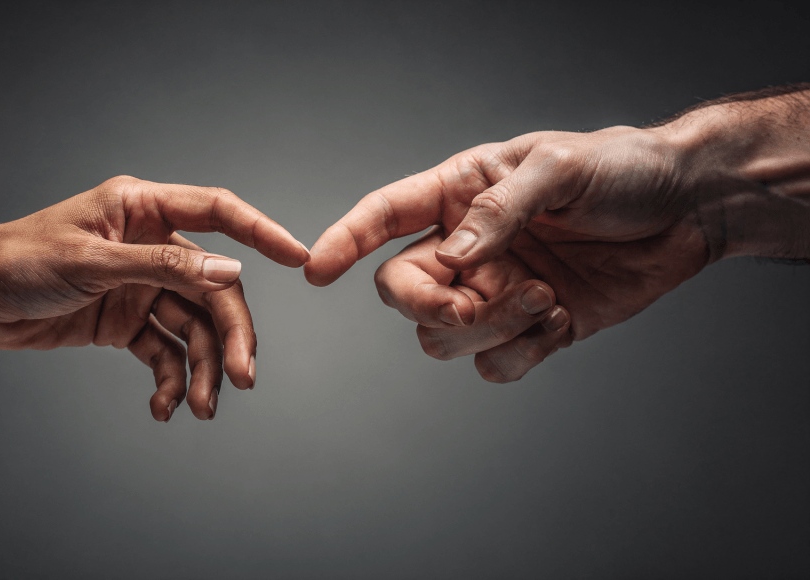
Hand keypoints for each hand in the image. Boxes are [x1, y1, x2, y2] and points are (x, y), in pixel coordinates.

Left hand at [0, 176, 308, 419]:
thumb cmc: (18, 259)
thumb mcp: (91, 262)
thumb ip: (163, 267)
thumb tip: (230, 272)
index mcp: (143, 209)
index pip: (218, 213)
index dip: (262, 233)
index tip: (299, 258)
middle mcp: (151, 245)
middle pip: (215, 289)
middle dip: (231, 335)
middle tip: (242, 378)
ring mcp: (142, 286)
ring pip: (194, 328)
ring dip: (203, 369)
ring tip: (202, 408)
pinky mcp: (127, 322)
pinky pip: (164, 353)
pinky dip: (169, 381)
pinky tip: (164, 408)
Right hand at [305, 93, 809, 381]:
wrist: (686, 209)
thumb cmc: (620, 168)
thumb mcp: (558, 168)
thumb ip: (498, 211)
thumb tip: (451, 258)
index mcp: (457, 195)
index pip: (383, 219)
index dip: (345, 242)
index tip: (315, 269)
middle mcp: (465, 249)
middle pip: (401, 294)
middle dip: (426, 306)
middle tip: (468, 302)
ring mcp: (494, 293)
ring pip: (443, 338)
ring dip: (488, 328)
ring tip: (544, 296)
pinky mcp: (530, 330)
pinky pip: (494, 365)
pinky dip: (522, 352)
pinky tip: (560, 316)